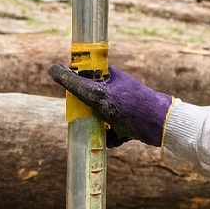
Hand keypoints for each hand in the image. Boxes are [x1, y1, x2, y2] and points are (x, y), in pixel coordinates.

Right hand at [48, 63, 172, 146]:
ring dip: (97, 126)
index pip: (84, 77)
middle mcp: (115, 91)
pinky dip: (110, 138)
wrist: (159, 125)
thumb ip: (72, 83)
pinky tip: (114, 139)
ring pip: (98, 118)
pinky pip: (110, 132)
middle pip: (88, 101)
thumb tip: (50, 69)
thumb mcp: (95, 93)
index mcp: (109, 77)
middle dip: (85, 111)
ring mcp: (121, 108)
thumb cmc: (128, 104)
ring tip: (102, 130)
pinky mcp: (127, 125)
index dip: (76, 87)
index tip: (74, 97)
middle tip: (85, 116)